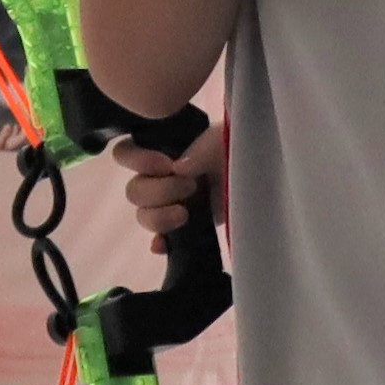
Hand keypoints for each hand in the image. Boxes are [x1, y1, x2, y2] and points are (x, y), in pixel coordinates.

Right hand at [111, 112, 228, 251]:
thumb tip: (179, 169)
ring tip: (186, 214)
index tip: (166, 164)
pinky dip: (160, 243)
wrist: (258, 176)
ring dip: (159, 217)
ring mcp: (169, 205)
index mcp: (160, 151)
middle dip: (160, 191)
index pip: (125, 153)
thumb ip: (200, 151)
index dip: (137, 160)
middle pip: (133, 191)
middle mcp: (158, 178)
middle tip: (191, 186)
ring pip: (143, 216)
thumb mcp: (221, 141)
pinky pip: (160, 241)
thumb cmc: (236, 149)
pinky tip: (165, 244)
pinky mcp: (183, 229)